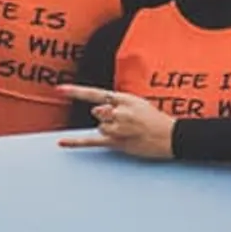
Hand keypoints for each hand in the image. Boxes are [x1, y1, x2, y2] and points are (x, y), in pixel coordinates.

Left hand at [59, 85, 179, 159]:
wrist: (171, 136)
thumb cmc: (155, 119)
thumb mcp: (138, 103)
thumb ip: (116, 104)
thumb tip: (96, 112)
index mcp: (124, 99)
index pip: (96, 94)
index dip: (76, 92)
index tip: (59, 89)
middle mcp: (119, 112)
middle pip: (98, 114)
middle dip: (108, 118)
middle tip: (128, 123)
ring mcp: (117, 128)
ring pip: (100, 128)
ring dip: (110, 131)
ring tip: (129, 133)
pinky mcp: (116, 143)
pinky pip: (92, 141)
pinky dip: (75, 143)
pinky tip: (61, 142)